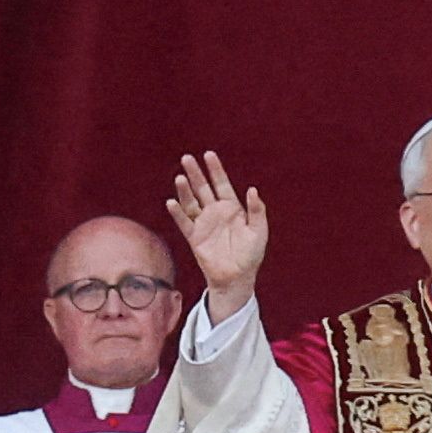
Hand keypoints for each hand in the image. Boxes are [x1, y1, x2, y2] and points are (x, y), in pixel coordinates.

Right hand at [169, 151, 269, 313]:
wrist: (237, 278)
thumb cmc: (250, 255)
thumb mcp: (259, 232)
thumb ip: (257, 211)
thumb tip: (253, 189)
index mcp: (232, 208)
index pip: (221, 183)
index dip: (215, 169)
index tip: (209, 154)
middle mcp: (215, 212)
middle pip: (203, 188)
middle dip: (195, 173)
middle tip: (187, 158)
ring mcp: (203, 223)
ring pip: (191, 202)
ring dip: (185, 190)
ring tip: (180, 178)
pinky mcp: (194, 237)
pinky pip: (184, 222)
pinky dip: (177, 212)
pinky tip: (172, 202)